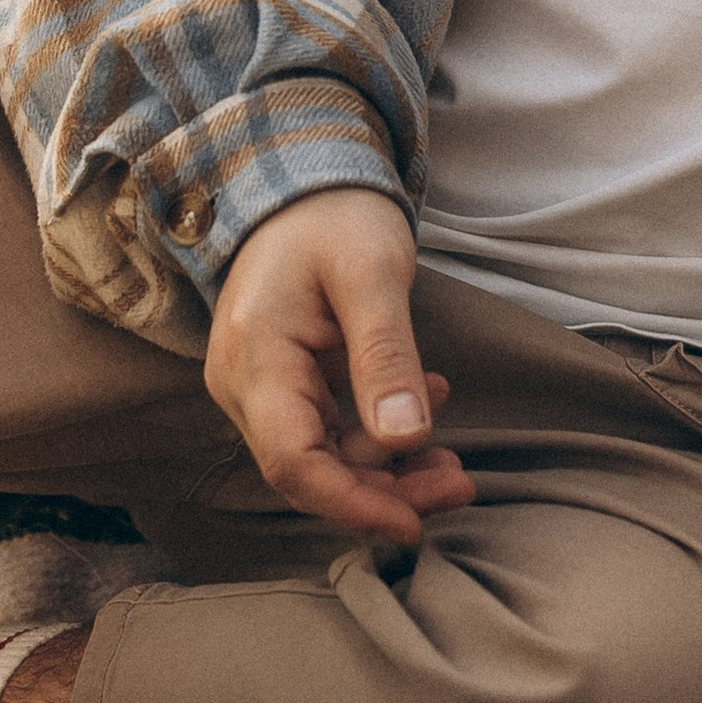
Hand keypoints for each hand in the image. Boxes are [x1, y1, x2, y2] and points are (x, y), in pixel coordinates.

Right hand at [204, 186, 474, 545]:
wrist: (304, 181)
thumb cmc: (335, 216)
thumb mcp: (373, 274)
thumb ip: (386, 355)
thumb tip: (407, 438)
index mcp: (256, 356)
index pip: (293, 462)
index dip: (353, 504)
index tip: (414, 521)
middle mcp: (243, 383)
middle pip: (308, 470)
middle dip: (384, 491)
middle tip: (458, 483)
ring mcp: (257, 387)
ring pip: (320, 459)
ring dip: (387, 469)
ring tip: (452, 457)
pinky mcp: (280, 385)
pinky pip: (325, 434)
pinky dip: (376, 438)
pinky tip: (424, 408)